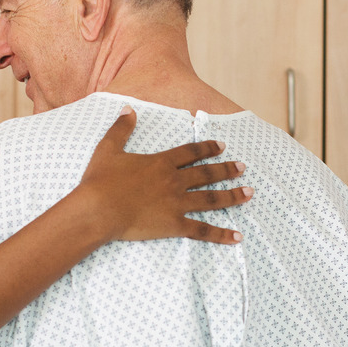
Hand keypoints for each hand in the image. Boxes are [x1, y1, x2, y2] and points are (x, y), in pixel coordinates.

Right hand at [75, 107, 252, 244]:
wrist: (98, 210)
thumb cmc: (99, 181)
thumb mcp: (107, 149)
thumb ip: (121, 128)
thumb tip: (129, 109)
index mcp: (161, 163)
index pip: (191, 152)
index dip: (207, 148)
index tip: (222, 146)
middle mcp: (174, 181)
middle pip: (207, 173)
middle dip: (227, 169)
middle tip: (243, 167)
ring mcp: (177, 203)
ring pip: (211, 199)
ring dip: (232, 196)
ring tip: (250, 193)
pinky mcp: (174, 225)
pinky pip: (202, 231)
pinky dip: (221, 234)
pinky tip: (237, 237)